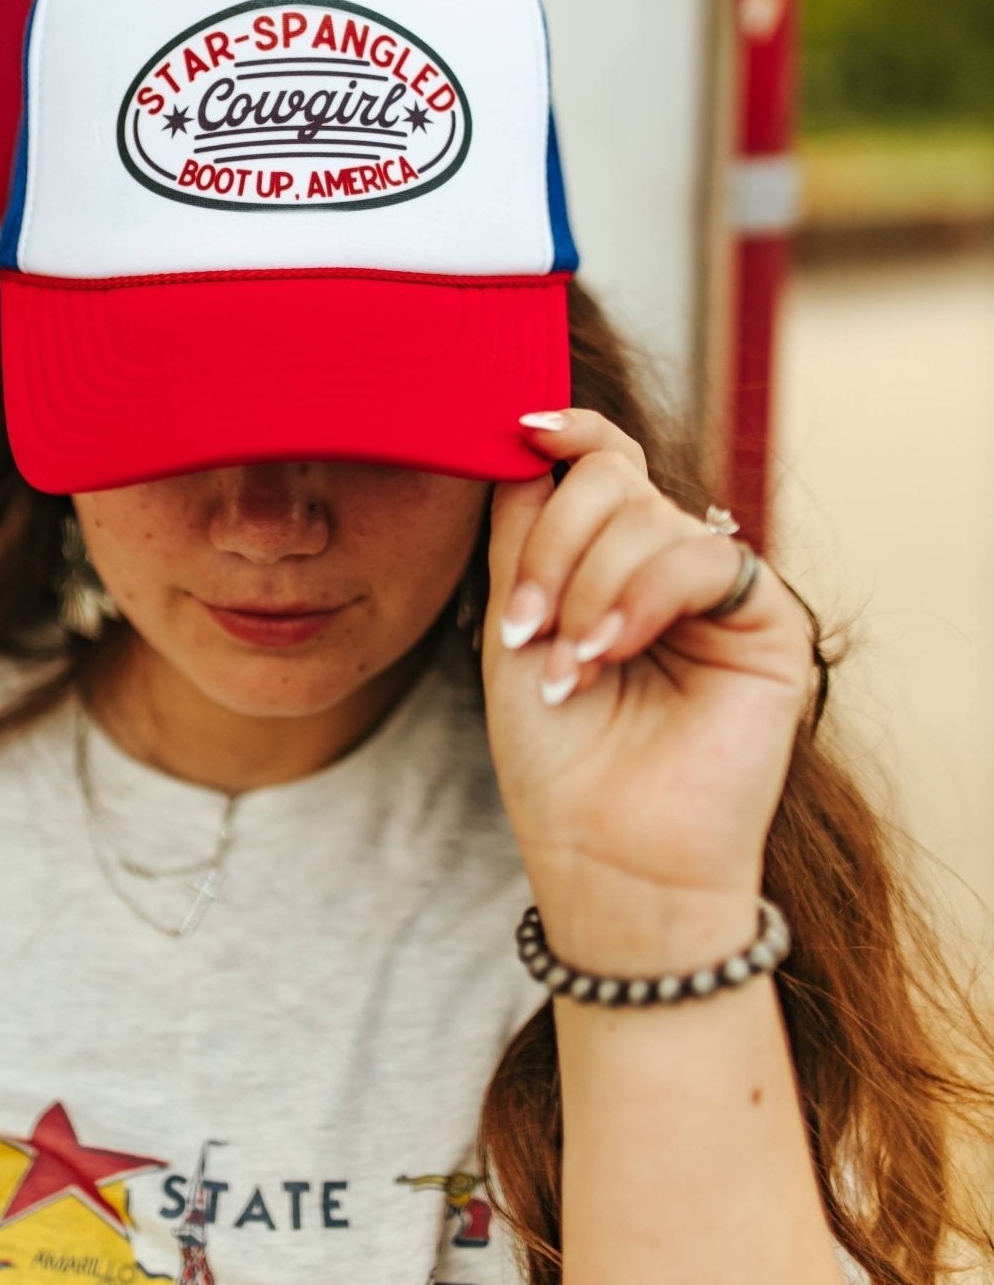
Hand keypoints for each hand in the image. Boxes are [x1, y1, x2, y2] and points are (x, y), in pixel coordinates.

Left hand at [482, 409, 815, 973]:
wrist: (607, 853)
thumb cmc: (555, 755)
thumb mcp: (515, 622)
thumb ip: (522, 530)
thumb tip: (527, 438)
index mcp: (611, 559)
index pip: (600, 461)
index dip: (567, 432)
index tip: (521, 431)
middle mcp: (668, 563)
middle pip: (609, 478)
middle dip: (550, 544)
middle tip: (524, 626)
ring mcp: (719, 590)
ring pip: (645, 514)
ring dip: (585, 587)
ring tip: (568, 667)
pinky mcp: (769, 621)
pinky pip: (701, 557)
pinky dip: (640, 599)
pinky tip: (608, 653)